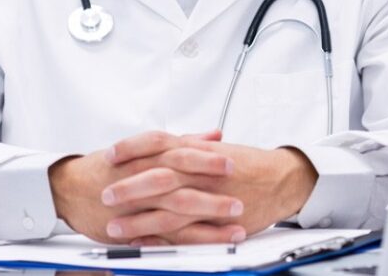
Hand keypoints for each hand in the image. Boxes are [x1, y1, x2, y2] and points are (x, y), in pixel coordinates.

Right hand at [48, 130, 241, 243]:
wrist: (69, 188)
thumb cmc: (109, 167)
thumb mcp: (144, 148)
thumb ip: (183, 141)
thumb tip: (215, 135)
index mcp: (148, 155)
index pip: (179, 151)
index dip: (206, 157)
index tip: (233, 161)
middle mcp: (143, 177)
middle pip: (179, 178)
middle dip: (210, 187)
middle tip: (238, 191)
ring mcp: (140, 204)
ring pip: (176, 209)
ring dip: (208, 215)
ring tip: (235, 219)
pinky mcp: (135, 227)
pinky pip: (165, 235)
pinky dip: (188, 239)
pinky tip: (210, 242)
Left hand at [102, 133, 318, 244]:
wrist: (282, 179)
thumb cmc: (249, 164)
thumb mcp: (214, 150)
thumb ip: (188, 147)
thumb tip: (163, 144)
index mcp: (197, 151)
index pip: (157, 143)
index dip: (131, 148)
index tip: (109, 154)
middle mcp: (200, 172)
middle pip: (157, 177)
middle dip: (128, 187)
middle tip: (105, 194)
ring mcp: (208, 198)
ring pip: (167, 209)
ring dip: (138, 219)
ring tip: (114, 227)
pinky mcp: (216, 221)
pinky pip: (185, 233)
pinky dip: (162, 239)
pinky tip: (143, 243)